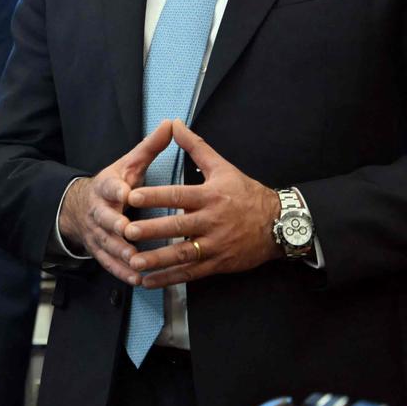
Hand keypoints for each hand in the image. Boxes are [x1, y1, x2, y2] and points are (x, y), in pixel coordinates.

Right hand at [56, 119, 174, 284]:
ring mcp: (97, 233)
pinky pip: (109, 264)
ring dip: (120, 253)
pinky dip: (122, 272)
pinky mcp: (100, 251)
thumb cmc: (115, 185)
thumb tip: (172, 124)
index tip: (126, 192)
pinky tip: (137, 279)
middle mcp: (99, 211)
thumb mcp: (129, 164)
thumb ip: (150, 148)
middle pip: (105, 218)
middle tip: (129, 231)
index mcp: (106, 187)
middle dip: (116, 225)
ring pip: (107, 244)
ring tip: (137, 261)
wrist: (81, 207)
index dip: (117, 190)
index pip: (109, 187)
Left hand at [124, 120, 280, 287]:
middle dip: (151, 230)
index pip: (178, 195)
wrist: (280, 224)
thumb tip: (175, 124)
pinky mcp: (218, 263)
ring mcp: (215, 244)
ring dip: (157, 259)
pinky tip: (149, 281)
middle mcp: (211, 221)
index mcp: (210, 196)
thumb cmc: (247, 194)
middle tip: (126, 231)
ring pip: (182, 253)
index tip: (131, 196)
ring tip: (134, 261)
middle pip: (177, 226)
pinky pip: (191, 272)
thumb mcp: (222, 167)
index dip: (154, 196)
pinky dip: (169, 278)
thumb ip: (195, 147)